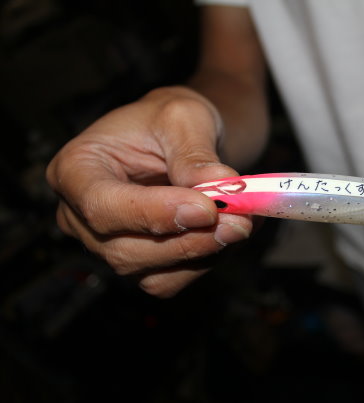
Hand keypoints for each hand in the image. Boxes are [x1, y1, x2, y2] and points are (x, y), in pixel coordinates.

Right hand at [46, 86, 251, 296]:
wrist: (179, 139)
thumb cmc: (168, 121)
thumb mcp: (183, 117)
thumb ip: (196, 154)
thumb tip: (220, 187)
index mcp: (76, 170)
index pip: (102, 205)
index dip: (154, 213)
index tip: (206, 208)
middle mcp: (82, 217)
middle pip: (126, 250)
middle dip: (190, 240)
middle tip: (241, 220)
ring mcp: (109, 247)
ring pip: (153, 274)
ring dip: (205, 252)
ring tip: (244, 220)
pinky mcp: (141, 265)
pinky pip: (173, 280)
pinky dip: (208, 261)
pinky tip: (230, 231)